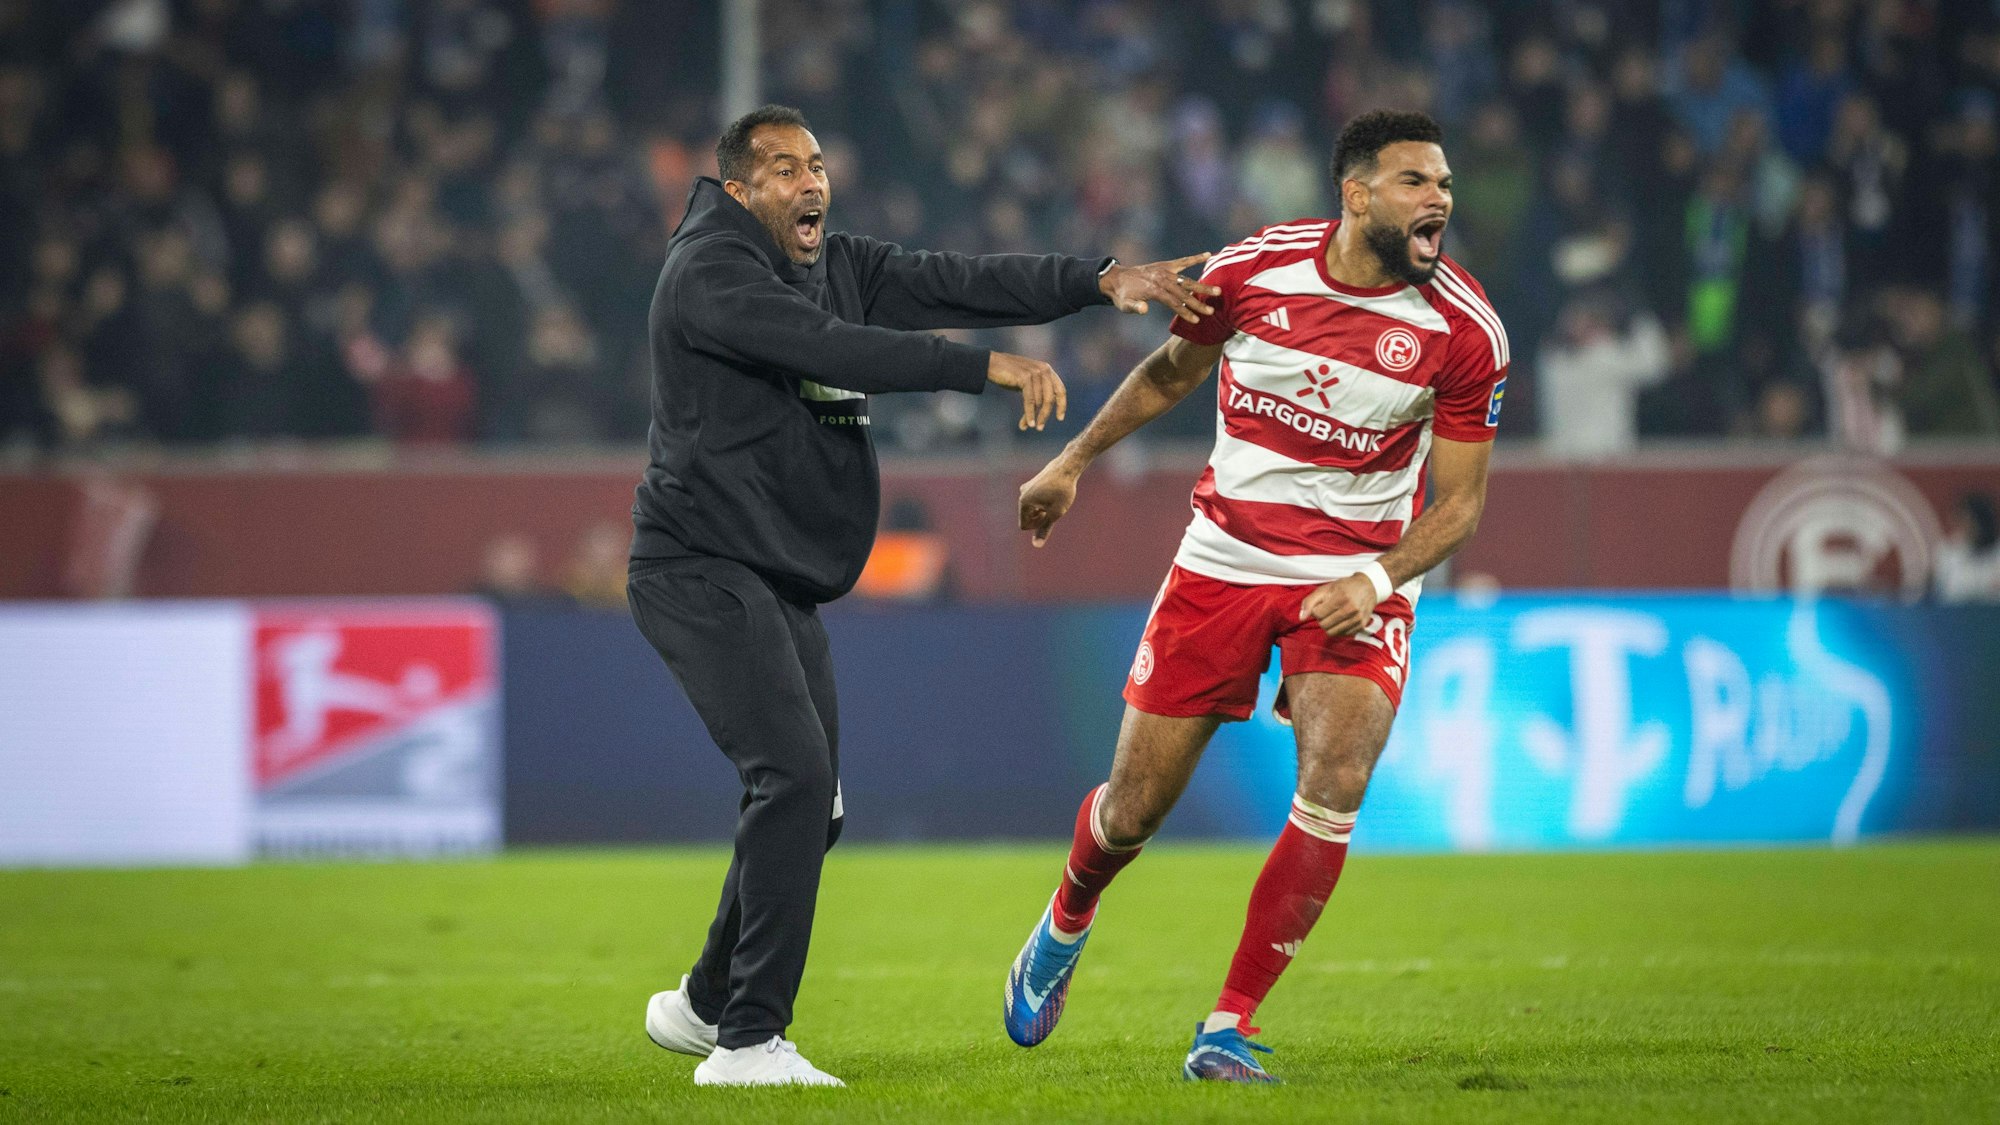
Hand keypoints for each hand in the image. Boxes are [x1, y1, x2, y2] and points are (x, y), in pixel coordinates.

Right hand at [986, 351, 1067, 430]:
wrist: (991, 364)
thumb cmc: (1008, 375)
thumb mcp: (1028, 382)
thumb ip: (1038, 390)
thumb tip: (1044, 411)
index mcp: (1047, 370)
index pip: (1060, 390)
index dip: (1062, 405)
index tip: (1060, 418)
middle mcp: (1044, 370)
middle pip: (1050, 398)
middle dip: (1045, 415)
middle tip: (1040, 428)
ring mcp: (1035, 373)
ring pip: (1039, 401)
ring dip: (1034, 416)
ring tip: (1028, 426)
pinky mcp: (1025, 378)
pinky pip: (1030, 401)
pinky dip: (1029, 414)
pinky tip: (1027, 424)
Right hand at [1018, 456, 1082, 546]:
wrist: (1068, 467)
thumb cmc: (1062, 491)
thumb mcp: (1055, 514)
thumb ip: (1044, 529)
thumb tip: (1036, 545)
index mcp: (1023, 502)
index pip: (1024, 525)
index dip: (1038, 526)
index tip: (1051, 517)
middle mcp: (1022, 494)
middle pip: (1027, 517)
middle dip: (1040, 518)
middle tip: (1055, 509)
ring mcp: (1027, 488)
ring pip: (1033, 509)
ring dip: (1043, 511)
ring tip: (1056, 502)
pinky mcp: (1034, 484)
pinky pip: (1036, 501)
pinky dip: (1044, 503)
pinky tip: (1055, 496)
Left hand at [1099, 253, 1220, 323]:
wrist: (1116, 278)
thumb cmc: (1122, 295)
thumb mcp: (1124, 304)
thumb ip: (1135, 307)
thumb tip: (1144, 309)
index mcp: (1154, 289)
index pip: (1173, 302)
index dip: (1185, 311)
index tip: (1196, 320)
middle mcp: (1162, 279)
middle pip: (1184, 292)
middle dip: (1198, 302)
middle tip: (1211, 310)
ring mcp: (1165, 271)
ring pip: (1187, 280)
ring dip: (1202, 286)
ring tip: (1217, 291)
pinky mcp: (1166, 265)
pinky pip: (1183, 262)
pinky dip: (1195, 258)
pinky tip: (1209, 255)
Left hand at [1299, 573, 1378, 636]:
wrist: (1368, 588)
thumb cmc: (1344, 587)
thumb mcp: (1325, 589)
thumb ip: (1310, 602)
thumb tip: (1301, 618)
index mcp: (1341, 598)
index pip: (1318, 614)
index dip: (1316, 610)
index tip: (1321, 605)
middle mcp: (1351, 609)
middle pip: (1324, 625)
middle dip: (1321, 619)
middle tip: (1327, 611)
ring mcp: (1357, 619)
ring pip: (1332, 633)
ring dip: (1329, 625)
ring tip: (1333, 615)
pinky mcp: (1361, 626)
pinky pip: (1342, 634)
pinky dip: (1338, 629)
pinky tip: (1341, 619)